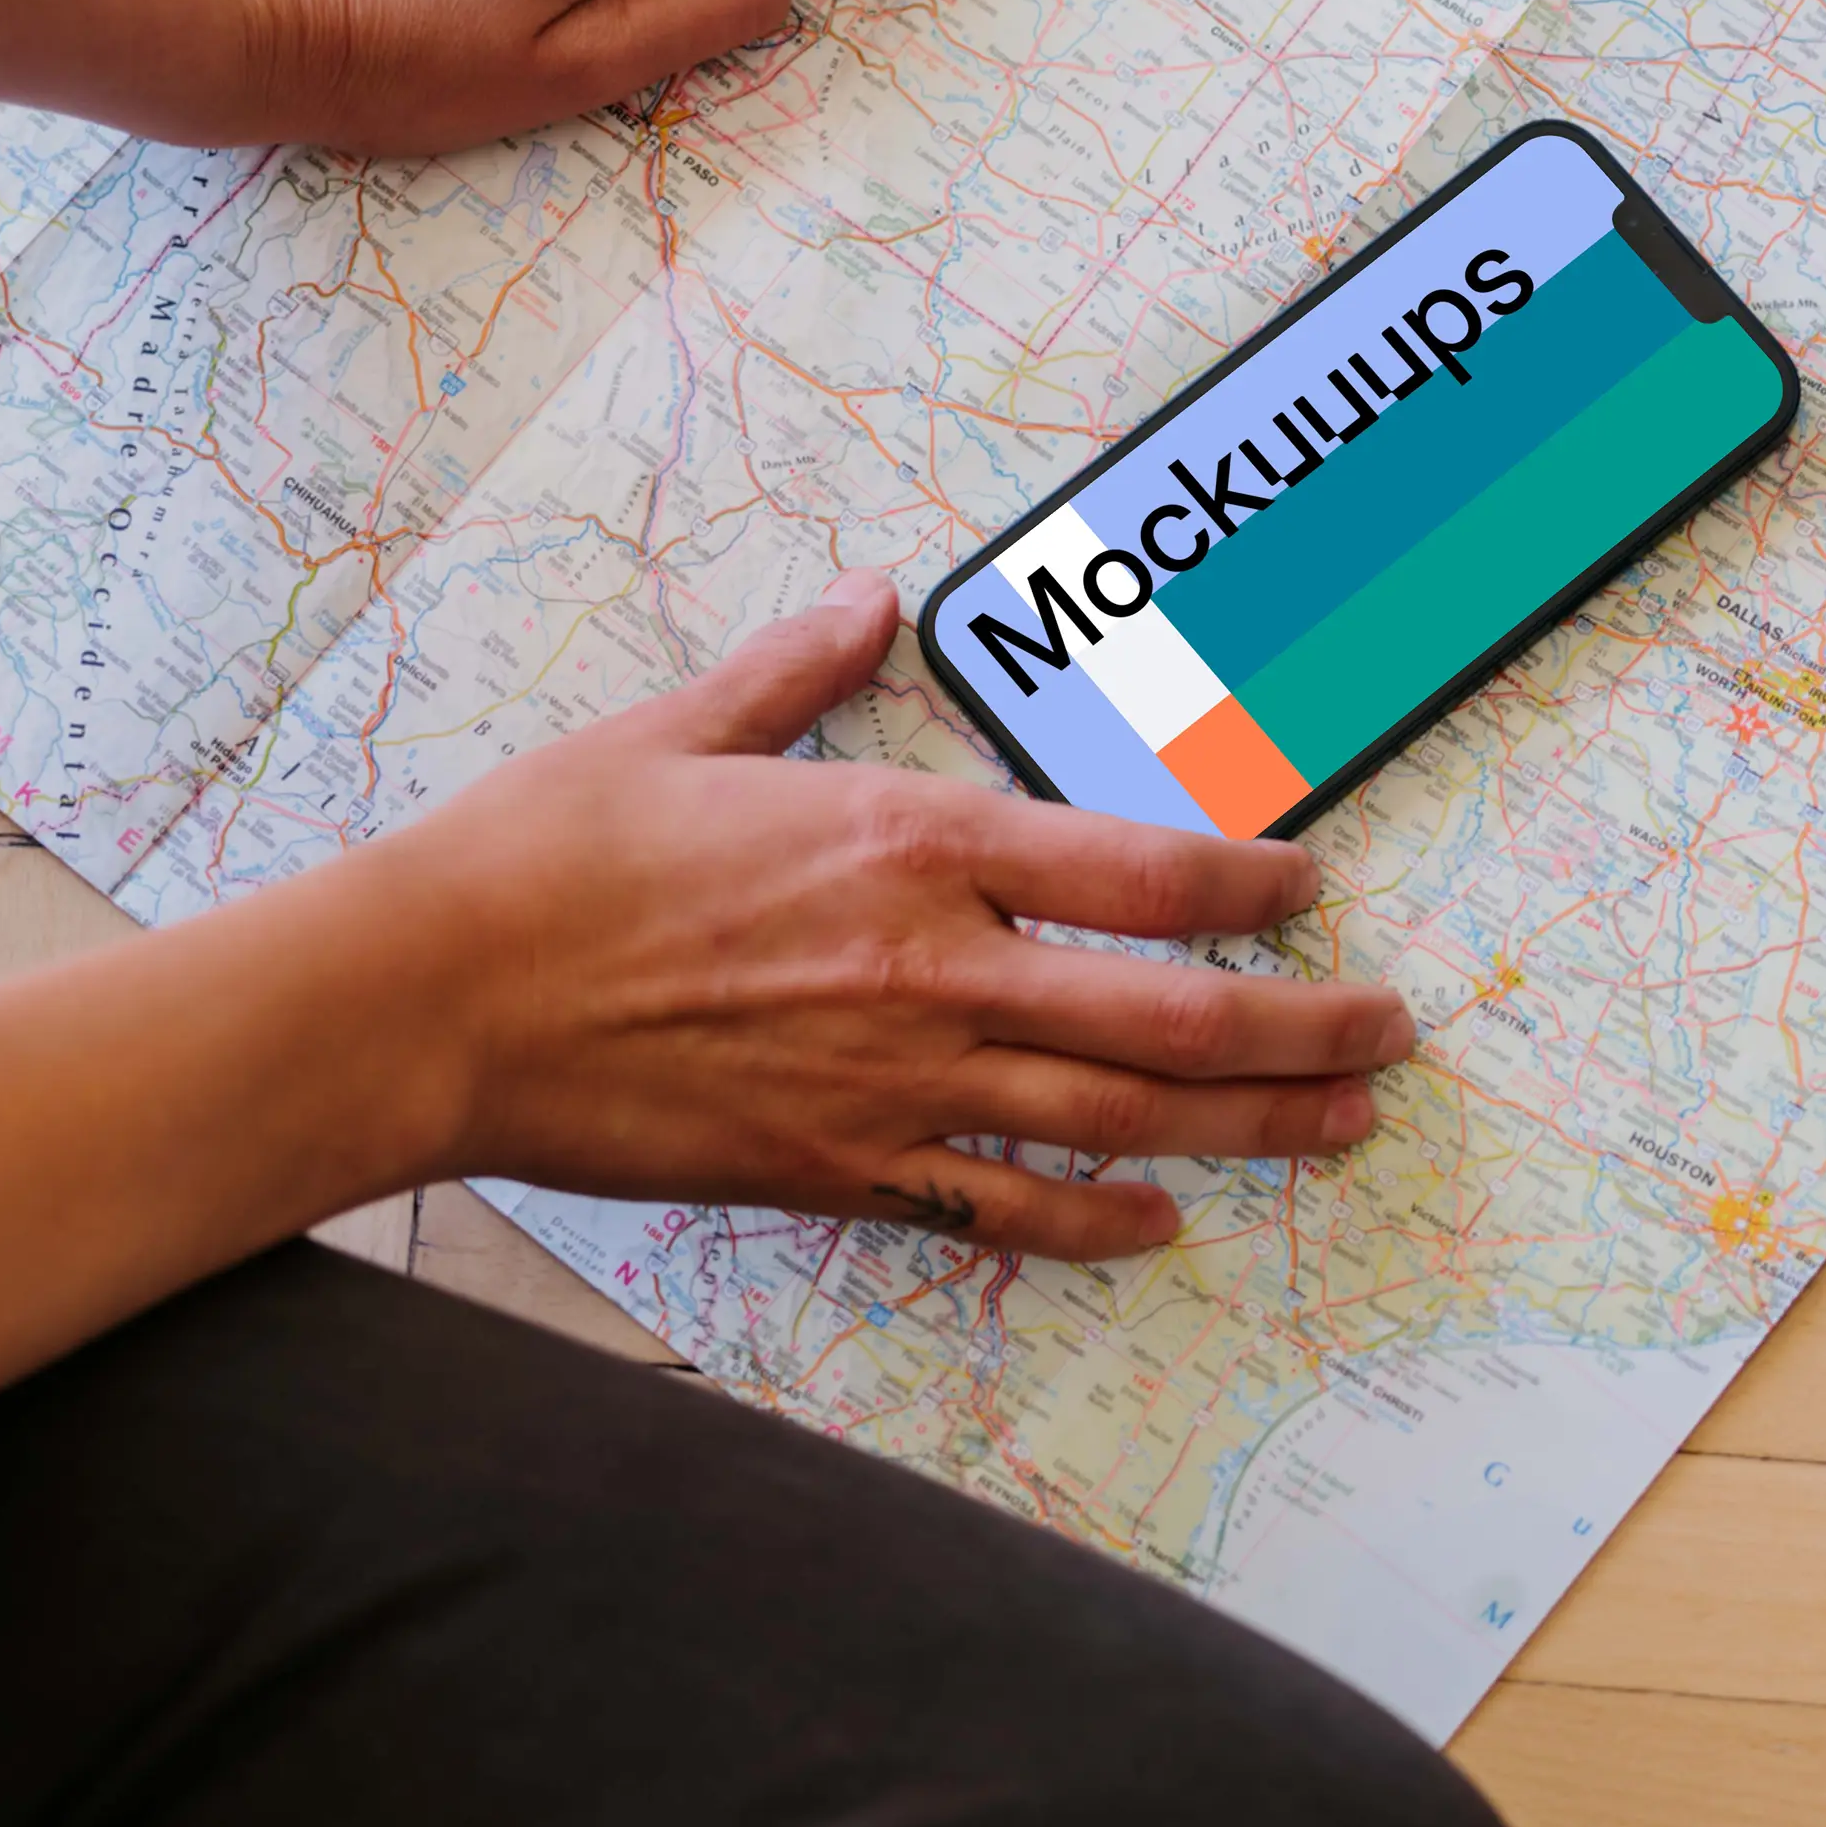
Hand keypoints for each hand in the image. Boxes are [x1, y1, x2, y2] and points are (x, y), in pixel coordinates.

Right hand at [360, 579, 1412, 1257]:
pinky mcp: (837, 1170)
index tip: (1311, 892)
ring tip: (1342, 1127)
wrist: (434, 996)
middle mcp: (931, 966)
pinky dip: (1096, 1223)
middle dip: (1305, 1029)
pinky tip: (1160, 1224)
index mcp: (907, 838)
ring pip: (1121, 1117)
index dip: (1251, 886)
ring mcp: (894, 1081)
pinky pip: (1003, 1211)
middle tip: (1391, 1034)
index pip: (1139, 867)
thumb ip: (798, 670)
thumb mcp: (680, 725)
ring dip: (1251, 1127)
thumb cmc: (546, 852)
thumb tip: (870, 602)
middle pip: (1174, 1011)